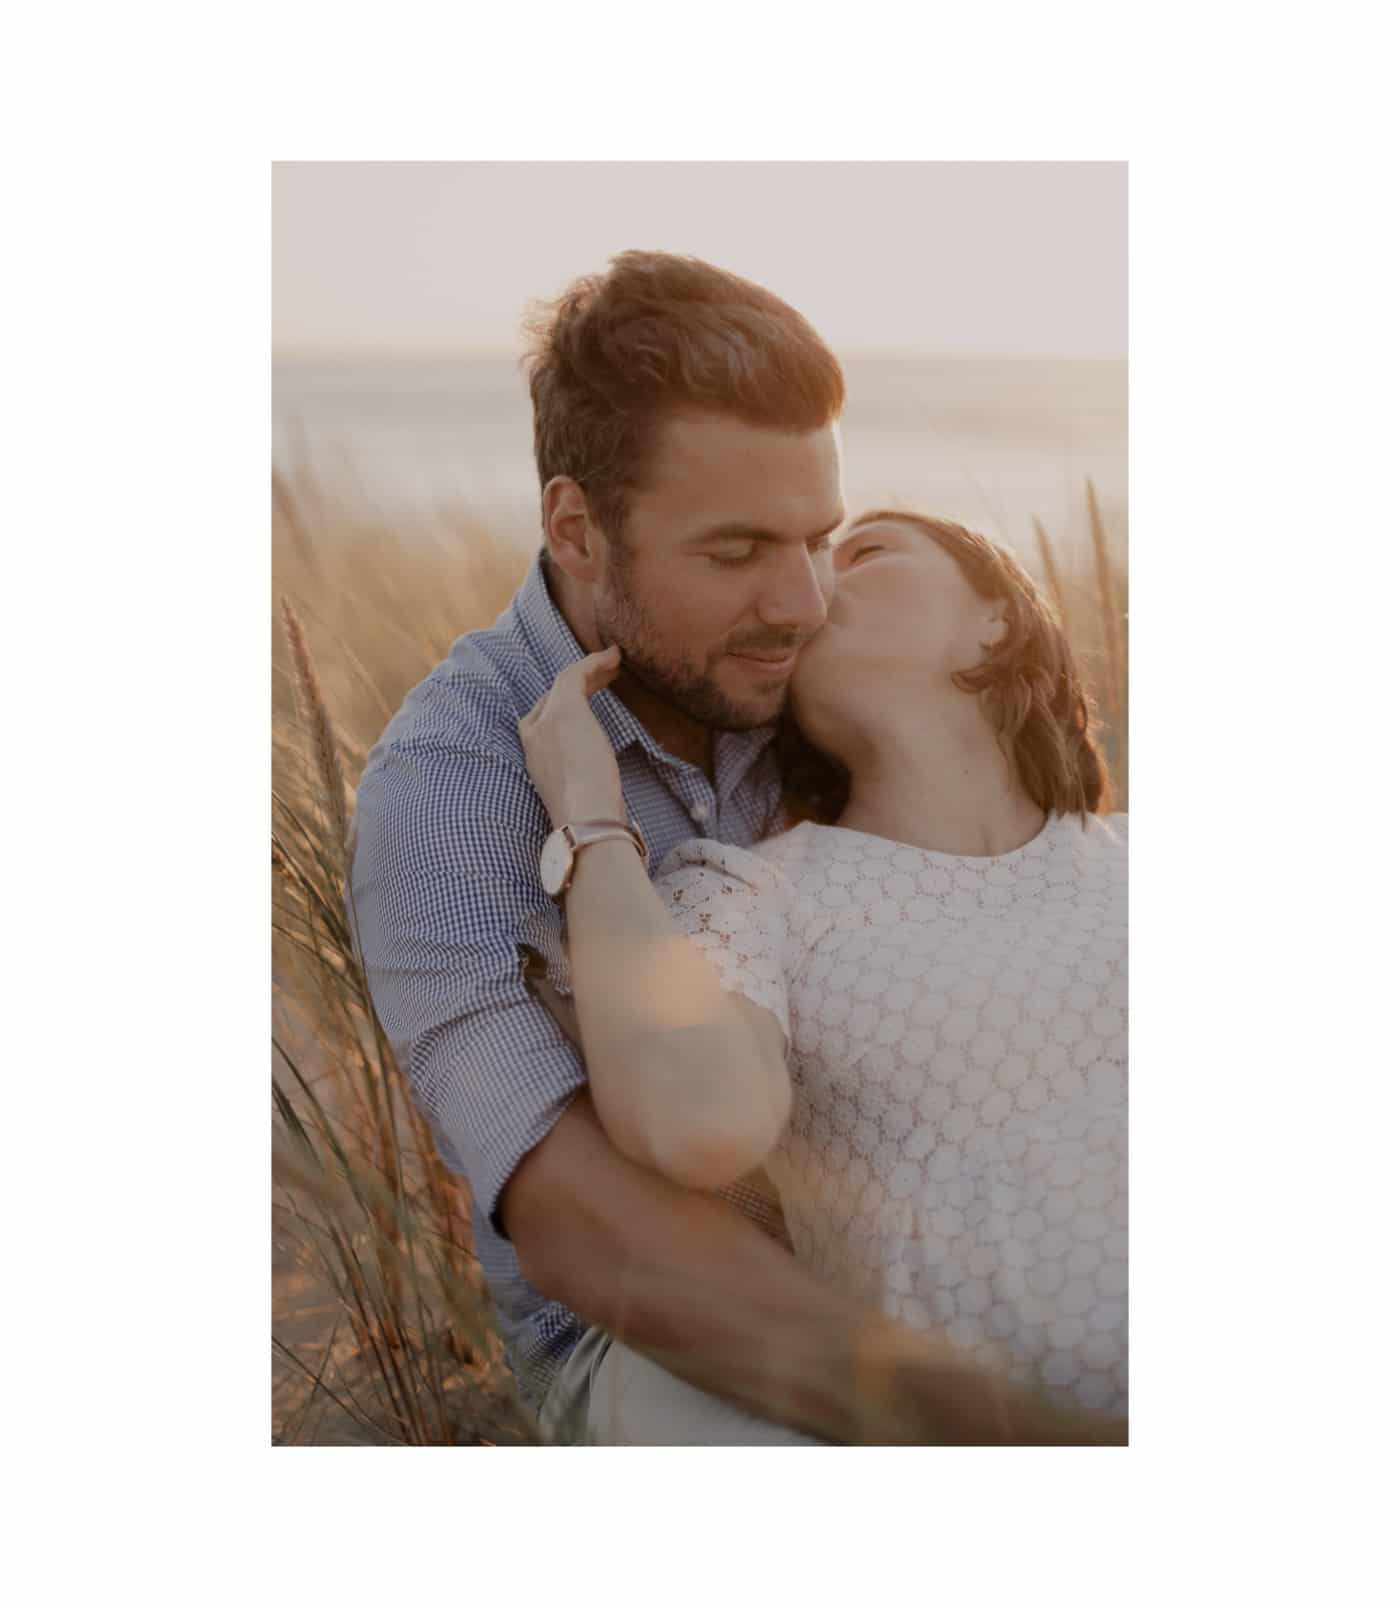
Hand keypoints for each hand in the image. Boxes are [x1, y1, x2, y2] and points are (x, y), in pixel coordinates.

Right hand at [518, 645, 626, 827]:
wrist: (585, 816)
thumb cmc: (590, 814)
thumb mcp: (580, 793)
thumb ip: (582, 779)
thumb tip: (602, 786)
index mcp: (533, 757)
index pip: (543, 719)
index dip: (566, 705)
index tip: (589, 698)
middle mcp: (532, 735)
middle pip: (553, 697)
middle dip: (579, 684)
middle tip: (605, 676)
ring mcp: (546, 720)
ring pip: (565, 682)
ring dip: (590, 670)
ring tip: (614, 663)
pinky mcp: (565, 709)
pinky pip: (577, 673)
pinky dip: (595, 662)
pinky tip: (614, 657)